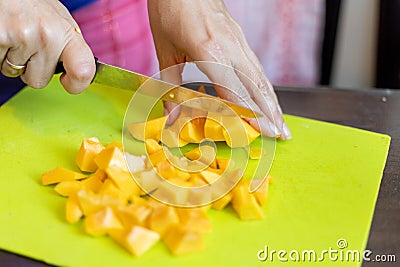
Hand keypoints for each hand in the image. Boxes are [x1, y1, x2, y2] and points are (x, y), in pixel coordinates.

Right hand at [0, 0, 94, 92]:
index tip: (69, 83)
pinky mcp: (1, 37)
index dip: (77, 84)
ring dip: (13, 60)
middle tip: (28, 44)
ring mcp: (24, 37)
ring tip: (15, 36)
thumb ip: (68, 46)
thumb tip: (78, 72)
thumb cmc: (30, 3)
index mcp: (68, 32)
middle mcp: (49, 35)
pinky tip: (4, 35)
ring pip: (16, 73)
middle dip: (31, 68)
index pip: (84, 70)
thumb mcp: (58, 21)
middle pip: (40, 81)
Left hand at [147, 0, 290, 138]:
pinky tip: (267, 98)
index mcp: (210, 50)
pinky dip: (265, 86)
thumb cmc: (170, 10)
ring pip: (261, 76)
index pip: (235, 89)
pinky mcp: (239, 38)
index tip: (263, 131)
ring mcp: (238, 41)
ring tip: (282, 122)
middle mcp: (230, 46)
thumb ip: (170, 85)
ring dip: (273, 101)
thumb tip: (170, 115)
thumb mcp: (165, 49)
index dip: (250, 113)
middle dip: (271, 113)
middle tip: (283, 135)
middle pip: (257, 85)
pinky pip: (256, 67)